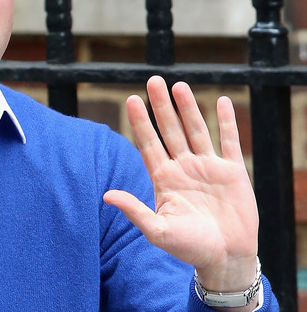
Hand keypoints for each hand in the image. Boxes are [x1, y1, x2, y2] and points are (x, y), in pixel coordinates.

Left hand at [103, 76, 258, 300]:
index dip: (140, 121)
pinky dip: (226, 122)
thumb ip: (134, 210)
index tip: (131, 100)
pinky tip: (221, 101)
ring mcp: (208, 168)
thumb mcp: (158, 230)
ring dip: (188, 108)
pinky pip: (229, 141)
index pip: (148, 143)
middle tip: (153, 80)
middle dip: (161, 106)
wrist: (225, 258)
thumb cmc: (188, 248)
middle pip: (170, 129)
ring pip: (196, 130)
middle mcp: (183, 167)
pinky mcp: (232, 172)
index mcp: (163, 178)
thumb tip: (106, 195)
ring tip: (179, 85)